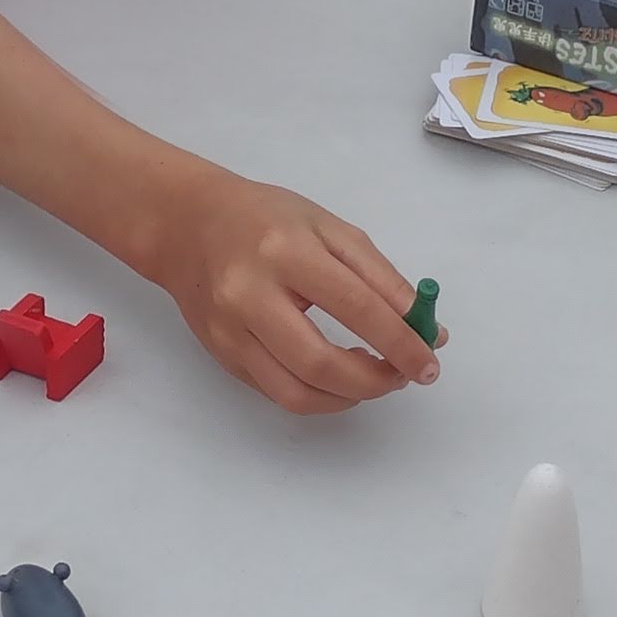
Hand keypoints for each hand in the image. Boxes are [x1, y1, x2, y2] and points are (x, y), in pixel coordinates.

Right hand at [140, 161, 439, 413]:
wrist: (187, 225)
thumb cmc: (266, 219)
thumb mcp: (330, 229)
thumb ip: (381, 278)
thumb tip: (425, 329)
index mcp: (286, 251)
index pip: (356, 307)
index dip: (400, 342)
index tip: (428, 362)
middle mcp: (251, 294)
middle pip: (321, 363)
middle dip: (375, 381)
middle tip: (403, 376)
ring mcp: (230, 331)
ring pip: (297, 393)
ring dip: (349, 397)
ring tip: (373, 379)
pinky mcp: (222, 356)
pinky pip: (278, 393)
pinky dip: (319, 396)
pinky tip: (338, 379)